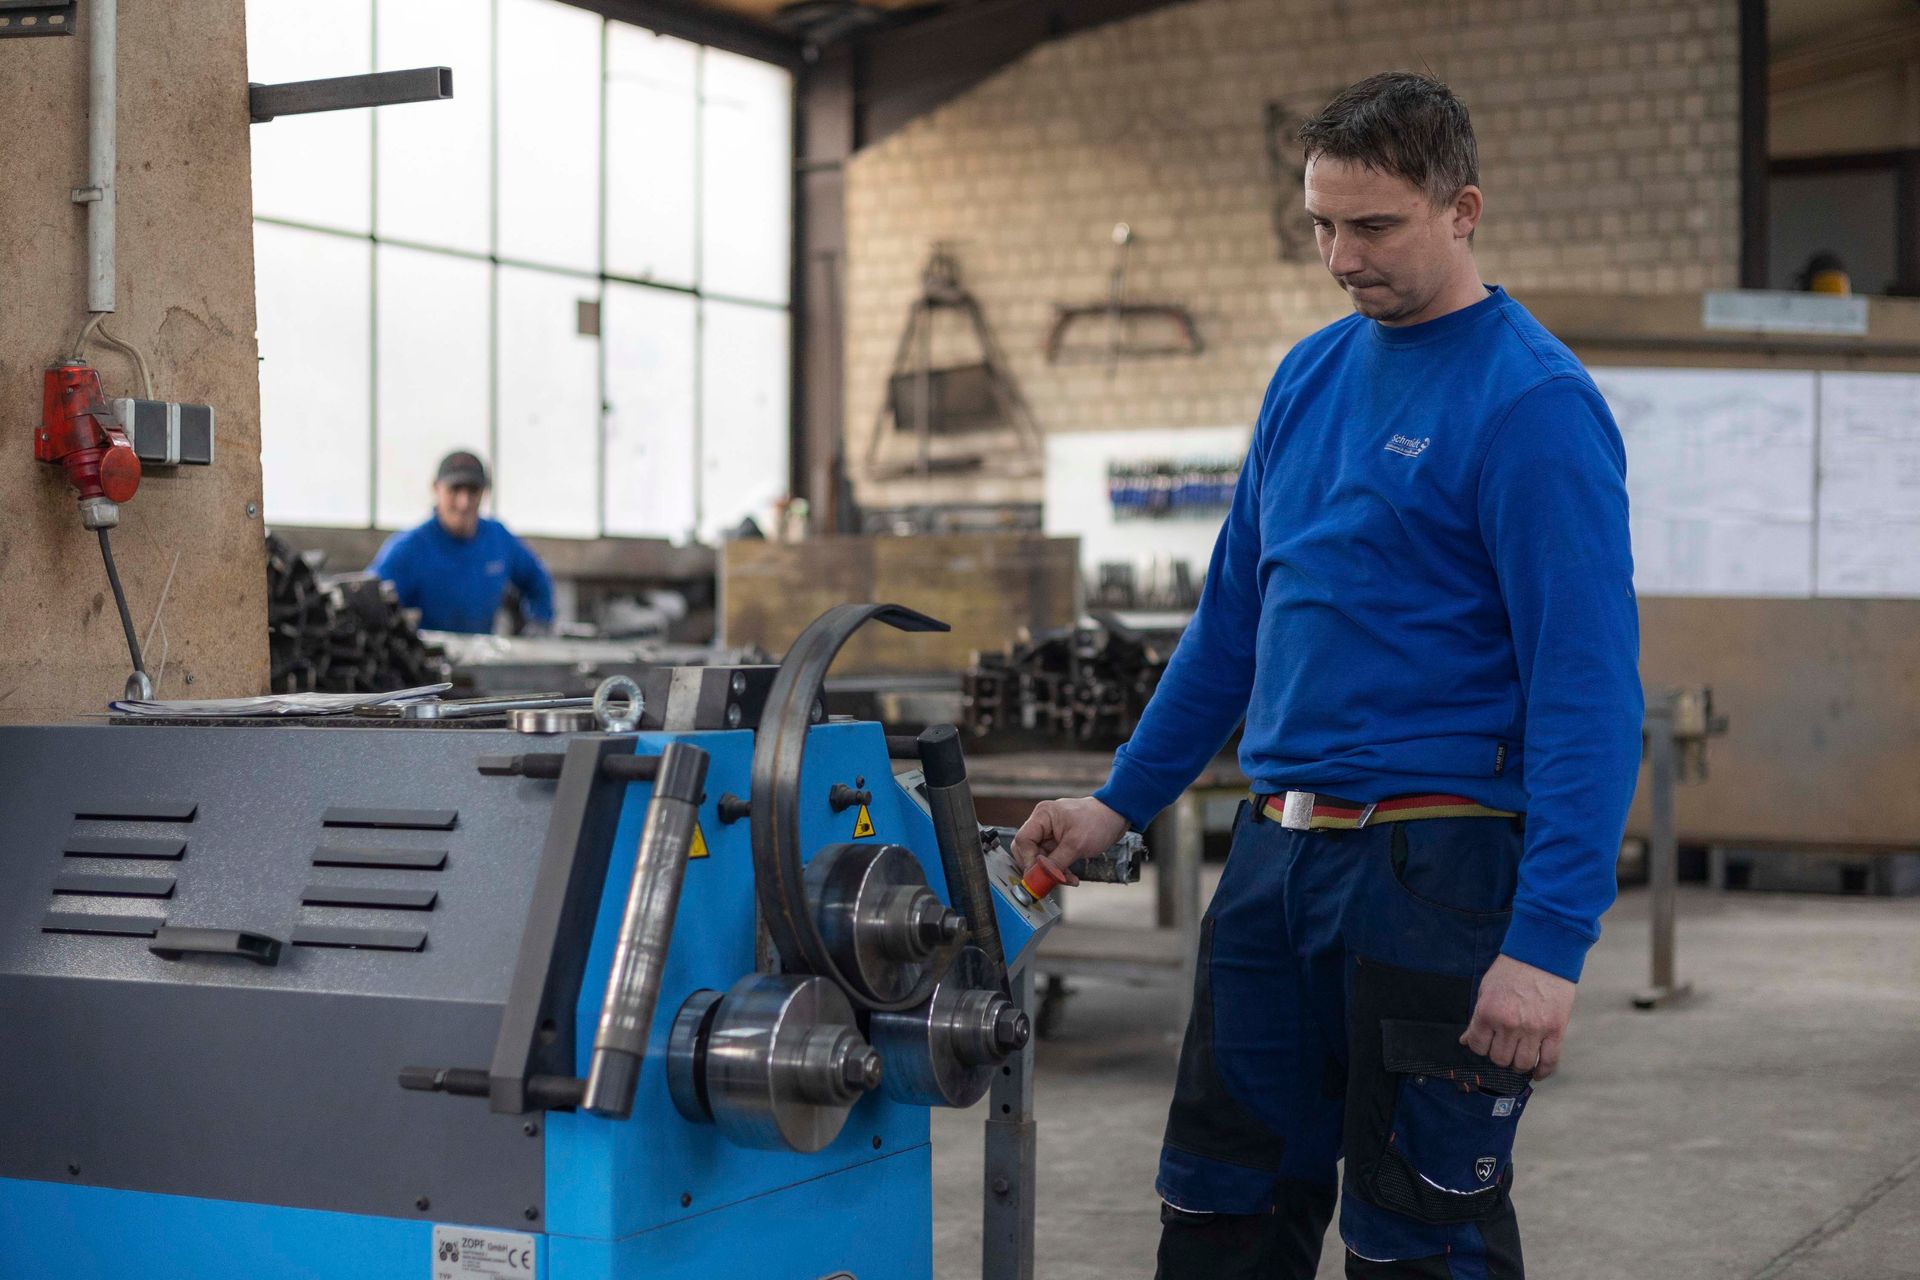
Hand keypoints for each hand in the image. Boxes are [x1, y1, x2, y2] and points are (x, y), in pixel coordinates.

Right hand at [1009, 796, 1129, 888]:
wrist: (1117, 816)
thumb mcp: (1076, 845)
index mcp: (1042, 816)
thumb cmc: (1098, 823)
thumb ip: (1055, 863)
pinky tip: (1071, 877)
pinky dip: (1059, 869)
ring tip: (1069, 879)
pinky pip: (1051, 858)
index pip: (1023, 840)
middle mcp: (1042, 822)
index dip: (1028, 860)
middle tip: (1051, 880)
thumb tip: (1038, 879)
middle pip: (1027, 850)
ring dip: (1052, 871)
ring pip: (1039, 857)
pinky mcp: (1057, 840)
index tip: (1039, 875)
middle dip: (1039, 867)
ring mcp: (1049, 832)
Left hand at [1460, 954, 1575, 1079]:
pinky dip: (1543, 1071)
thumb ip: (1477, 1018)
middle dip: (1499, 1056)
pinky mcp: (1555, 1030)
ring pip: (1523, 1064)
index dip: (1480, 1047)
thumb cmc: (1511, 970)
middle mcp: (1510, 1024)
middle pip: (1500, 1059)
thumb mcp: (1486, 990)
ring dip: (1519, 1065)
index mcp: (1488, 1012)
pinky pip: (1550, 1061)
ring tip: (1519, 1057)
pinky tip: (1537, 1072)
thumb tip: (1466, 1041)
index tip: (1486, 1043)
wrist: (1542, 954)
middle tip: (1503, 1047)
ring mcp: (1534, 1029)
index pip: (1478, 1047)